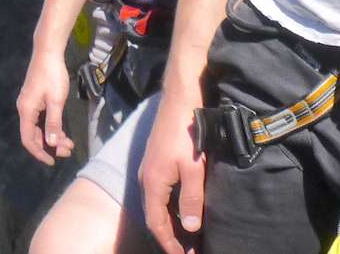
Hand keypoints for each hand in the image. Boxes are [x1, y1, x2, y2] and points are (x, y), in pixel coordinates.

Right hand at [15, 50, 74, 164]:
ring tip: (69, 143)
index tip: (52, 161)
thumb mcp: (56, 101)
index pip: (28, 139)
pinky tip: (63, 131)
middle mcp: (25, 109)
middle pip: (34, 134)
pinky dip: (52, 127)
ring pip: (39, 127)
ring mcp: (30, 104)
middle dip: (50, 145)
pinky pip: (42, 119)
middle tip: (67, 151)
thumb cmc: (52, 75)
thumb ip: (54, 122)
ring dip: (53, 136)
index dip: (39, 152)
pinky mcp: (36, 99)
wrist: (48, 52)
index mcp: (26, 110)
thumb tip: (52, 143)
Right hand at [139, 91, 204, 253]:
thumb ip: (191, 198)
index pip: (156, 223)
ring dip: (171, 223)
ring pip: (157, 205)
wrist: (180, 100)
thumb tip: (191, 227)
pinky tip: (184, 210)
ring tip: (188, 237)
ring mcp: (149, 170)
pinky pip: (160, 194)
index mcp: (153, 183)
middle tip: (187, 251)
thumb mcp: (194, 168)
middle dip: (170, 237)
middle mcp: (146, 179)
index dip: (169, 243)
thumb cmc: (187, 133)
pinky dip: (170, 208)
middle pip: (154, 217)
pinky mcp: (156, 163)